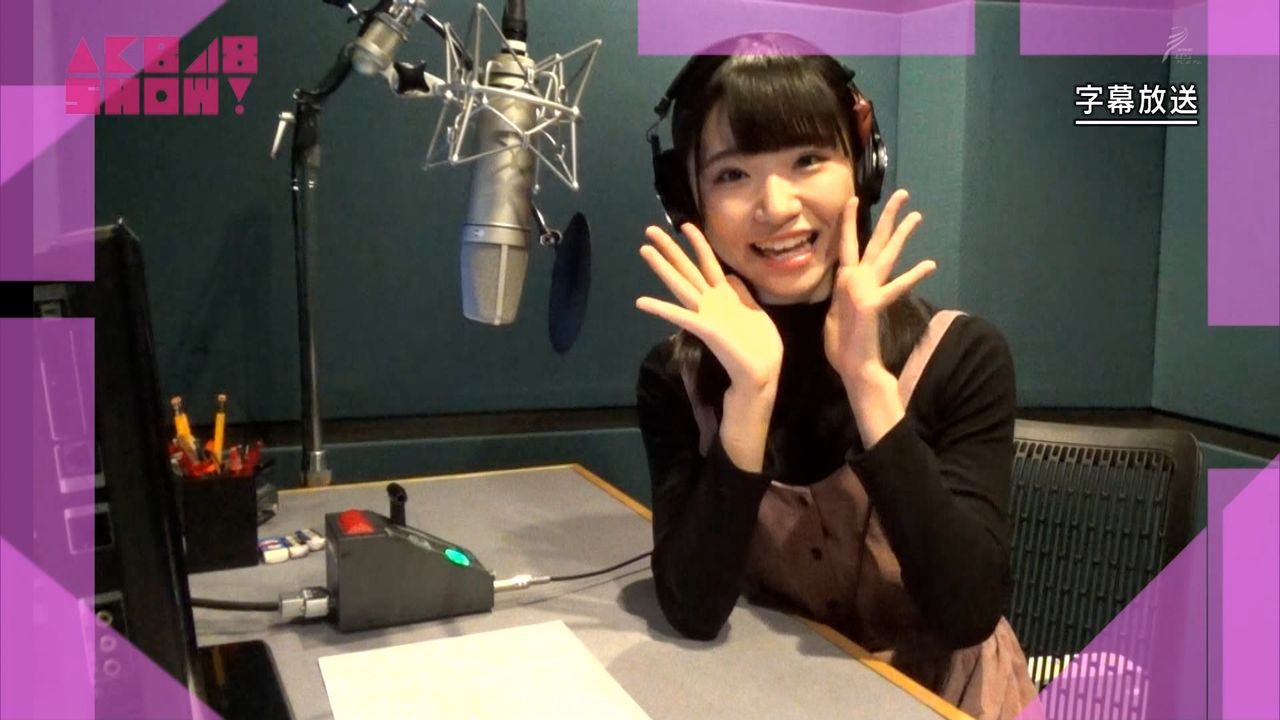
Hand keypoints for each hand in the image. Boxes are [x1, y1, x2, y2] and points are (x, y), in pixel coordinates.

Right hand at [636, 223, 782, 395]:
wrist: (762, 374)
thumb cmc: (761, 346)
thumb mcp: (755, 310)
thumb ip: (740, 292)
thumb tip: (730, 274)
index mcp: (724, 296)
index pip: (708, 262)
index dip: (698, 243)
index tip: (685, 225)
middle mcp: (710, 301)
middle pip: (686, 268)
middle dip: (669, 249)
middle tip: (649, 230)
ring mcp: (705, 314)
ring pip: (680, 284)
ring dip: (661, 267)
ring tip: (643, 249)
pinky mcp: (704, 328)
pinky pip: (680, 315)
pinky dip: (660, 308)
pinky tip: (641, 301)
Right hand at [824, 189, 936, 388]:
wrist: (853, 365)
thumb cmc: (844, 344)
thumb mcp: (836, 313)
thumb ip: (843, 294)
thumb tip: (844, 283)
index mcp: (844, 280)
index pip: (845, 244)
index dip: (848, 220)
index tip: (853, 199)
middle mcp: (853, 279)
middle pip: (872, 241)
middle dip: (887, 216)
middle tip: (902, 194)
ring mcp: (862, 289)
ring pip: (886, 255)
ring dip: (902, 234)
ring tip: (917, 216)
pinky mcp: (872, 303)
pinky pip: (896, 286)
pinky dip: (913, 275)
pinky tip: (930, 264)